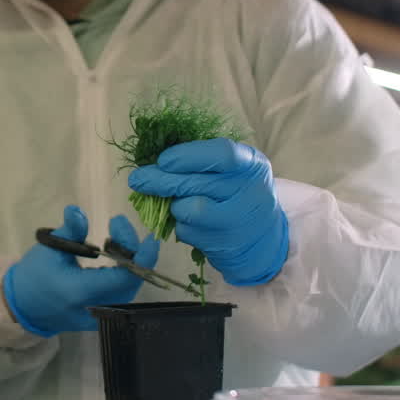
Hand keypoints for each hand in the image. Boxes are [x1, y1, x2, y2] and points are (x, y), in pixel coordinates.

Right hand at [3, 205, 159, 336]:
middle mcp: (95, 308)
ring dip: (130, 261)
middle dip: (133, 250)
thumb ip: (70, 231)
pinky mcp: (102, 317)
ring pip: (130, 287)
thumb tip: (78, 211)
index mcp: (80, 291)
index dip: (142, 256)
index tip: (149, 236)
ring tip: (112, 239)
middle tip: (117, 225)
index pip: (124, 277)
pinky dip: (124, 273)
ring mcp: (100, 316)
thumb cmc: (35, 275)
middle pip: (132, 281)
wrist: (23, 306)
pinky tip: (112, 256)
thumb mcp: (49, 248)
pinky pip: (122, 294)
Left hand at [128, 138, 288, 286]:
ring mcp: (238, 222)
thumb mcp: (232, 170)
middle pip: (196, 183)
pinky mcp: (223, 245)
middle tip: (137, 179)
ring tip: (180, 203)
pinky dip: (180, 225)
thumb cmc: (237, 192)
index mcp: (252, 165)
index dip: (188, 156)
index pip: (221, 154)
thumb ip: (203, 161)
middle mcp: (250, 192)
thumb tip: (156, 162)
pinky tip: (192, 222)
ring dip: (174, 205)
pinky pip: (186, 231)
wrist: (262, 237)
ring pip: (187, 210)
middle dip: (160, 180)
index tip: (163, 160)